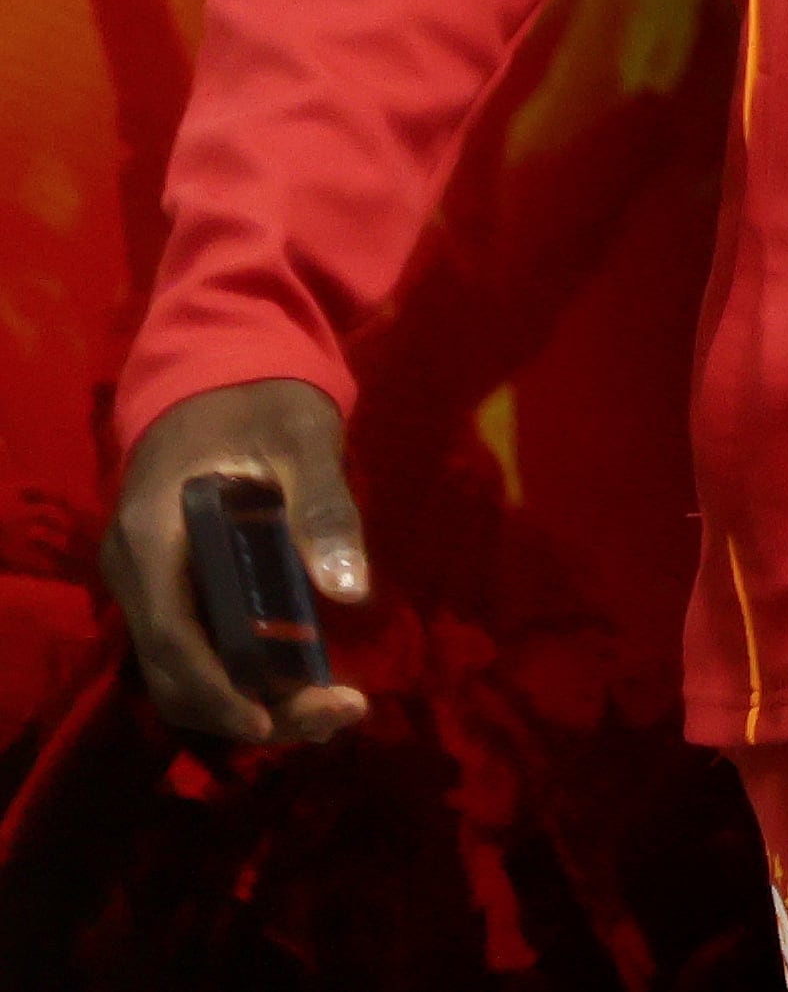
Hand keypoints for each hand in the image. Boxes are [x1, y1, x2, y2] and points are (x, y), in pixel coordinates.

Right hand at [102, 378, 373, 749]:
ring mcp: (151, 581)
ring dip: (252, 697)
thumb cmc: (259, 399)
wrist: (220, 364)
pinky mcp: (175, 583)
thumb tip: (350, 591)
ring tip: (335, 707)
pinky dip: (244, 671)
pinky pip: (198, 643)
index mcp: (153, 537)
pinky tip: (307, 677)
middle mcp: (137, 570)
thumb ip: (323, 510)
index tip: (272, 723)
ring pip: (187, 666)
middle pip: (178, 670)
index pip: (169, 639)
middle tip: (336, 715)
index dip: (217, 691)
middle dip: (249, 707)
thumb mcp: (303, 440)